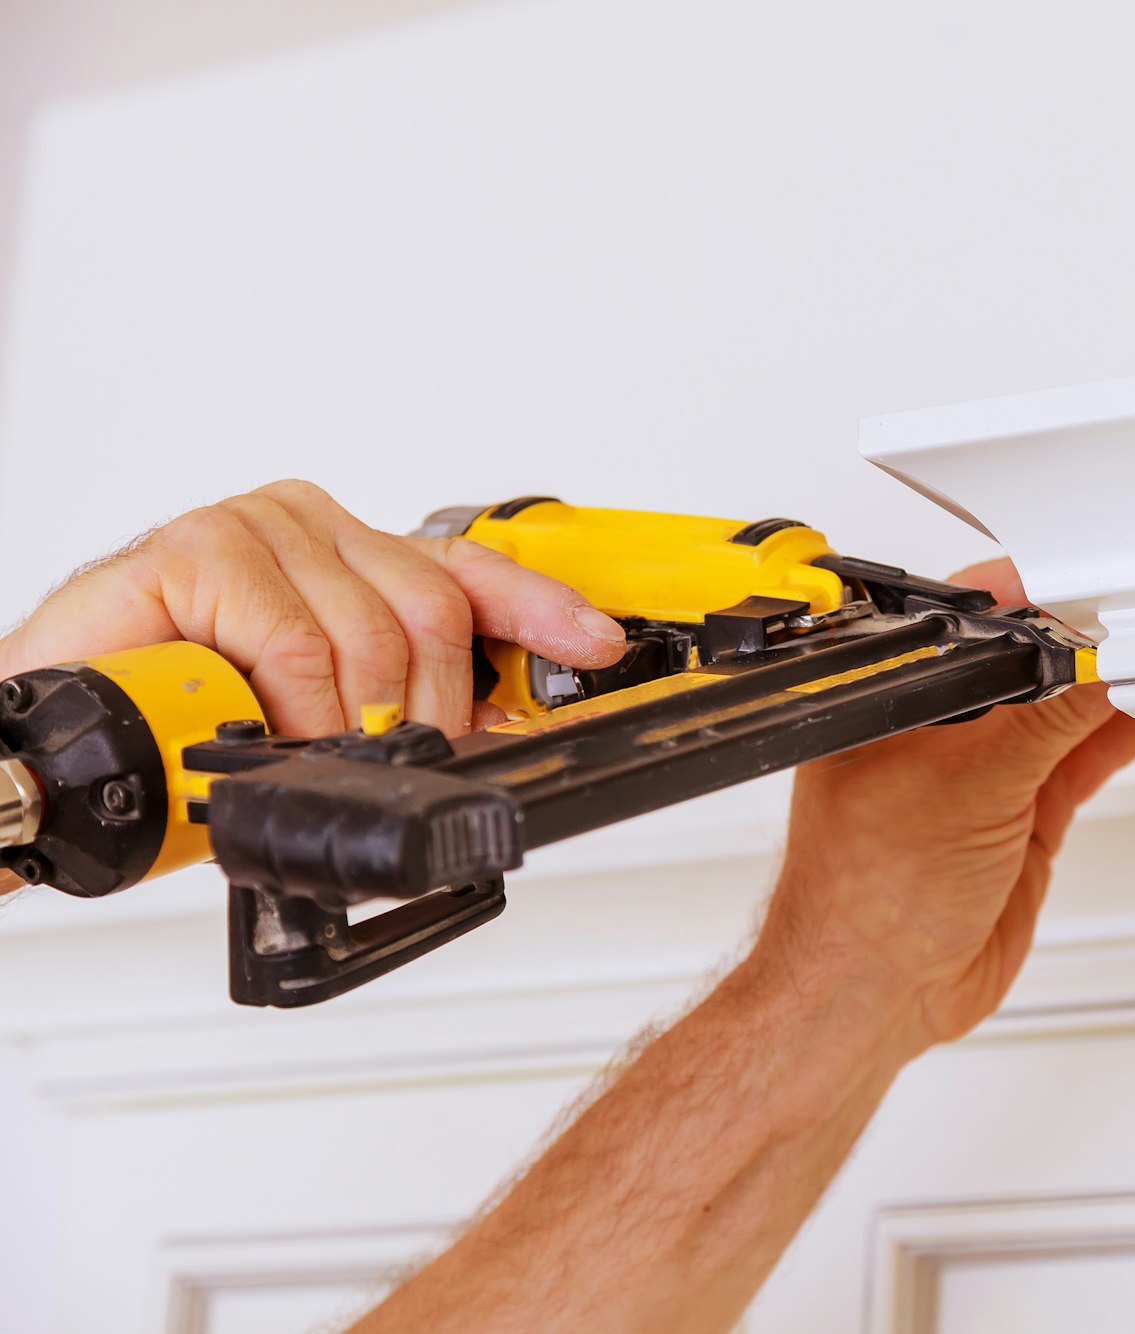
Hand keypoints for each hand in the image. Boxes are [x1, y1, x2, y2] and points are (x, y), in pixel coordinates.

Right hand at [0, 480, 625, 736]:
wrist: (65, 719)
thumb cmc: (179, 713)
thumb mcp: (314, 713)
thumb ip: (396, 703)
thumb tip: (497, 732)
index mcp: (347, 554)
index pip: (468, 571)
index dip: (542, 608)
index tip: (599, 642)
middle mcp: (311, 526)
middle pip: (433, 614)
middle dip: (429, 710)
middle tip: (391, 760)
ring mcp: (256, 528)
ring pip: (371, 637)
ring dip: (347, 724)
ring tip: (298, 748)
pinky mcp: (200, 549)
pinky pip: (296, 644)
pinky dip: (293, 708)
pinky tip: (262, 725)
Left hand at [755, 558, 1134, 1053]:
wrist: (876, 995)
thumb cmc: (863, 898)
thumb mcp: (967, 787)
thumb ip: (1041, 724)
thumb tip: (1094, 668)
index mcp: (899, 697)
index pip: (981, 627)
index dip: (1041, 605)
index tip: (1098, 594)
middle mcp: (941, 729)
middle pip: (1033, 665)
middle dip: (1088, 645)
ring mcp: (986, 774)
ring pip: (1065, 713)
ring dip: (1114, 690)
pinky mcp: (1021, 817)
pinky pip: (1081, 761)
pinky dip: (1121, 737)